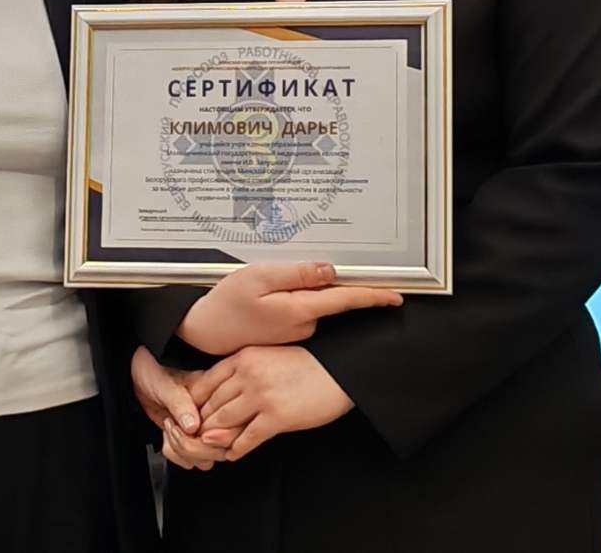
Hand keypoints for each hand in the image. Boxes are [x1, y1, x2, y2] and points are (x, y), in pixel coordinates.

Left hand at [130, 345, 234, 471]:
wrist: (141, 376)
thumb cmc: (156, 371)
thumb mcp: (166, 384)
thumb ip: (180, 404)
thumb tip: (193, 427)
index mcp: (218, 395)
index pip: (231, 427)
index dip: (210, 436)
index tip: (189, 428)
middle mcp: (216, 415)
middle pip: (221, 450)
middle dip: (192, 447)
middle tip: (173, 427)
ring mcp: (204, 429)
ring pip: (207, 461)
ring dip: (183, 452)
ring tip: (170, 429)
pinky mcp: (192, 440)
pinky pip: (192, 462)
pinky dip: (176, 455)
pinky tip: (168, 435)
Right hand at [177, 261, 401, 355]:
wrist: (204, 330)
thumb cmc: (227, 303)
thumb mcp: (259, 276)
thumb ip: (298, 274)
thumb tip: (330, 271)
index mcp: (299, 310)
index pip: (345, 301)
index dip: (372, 297)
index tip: (396, 296)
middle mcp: (304, 324)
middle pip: (330, 298)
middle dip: (328, 281)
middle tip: (295, 270)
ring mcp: (296, 331)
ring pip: (314, 303)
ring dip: (307, 288)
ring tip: (270, 284)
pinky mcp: (288, 331)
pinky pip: (302, 310)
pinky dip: (296, 298)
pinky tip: (269, 295)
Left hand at [190, 345, 353, 461]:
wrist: (340, 370)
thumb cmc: (307, 364)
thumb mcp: (269, 358)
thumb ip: (244, 372)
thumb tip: (220, 395)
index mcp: (245, 356)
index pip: (206, 383)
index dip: (195, 403)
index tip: (192, 416)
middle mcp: (248, 373)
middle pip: (211, 405)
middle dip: (202, 424)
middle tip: (195, 438)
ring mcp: (261, 395)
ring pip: (223, 423)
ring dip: (215, 439)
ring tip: (211, 448)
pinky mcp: (276, 417)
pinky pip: (246, 439)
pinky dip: (236, 449)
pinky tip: (233, 454)